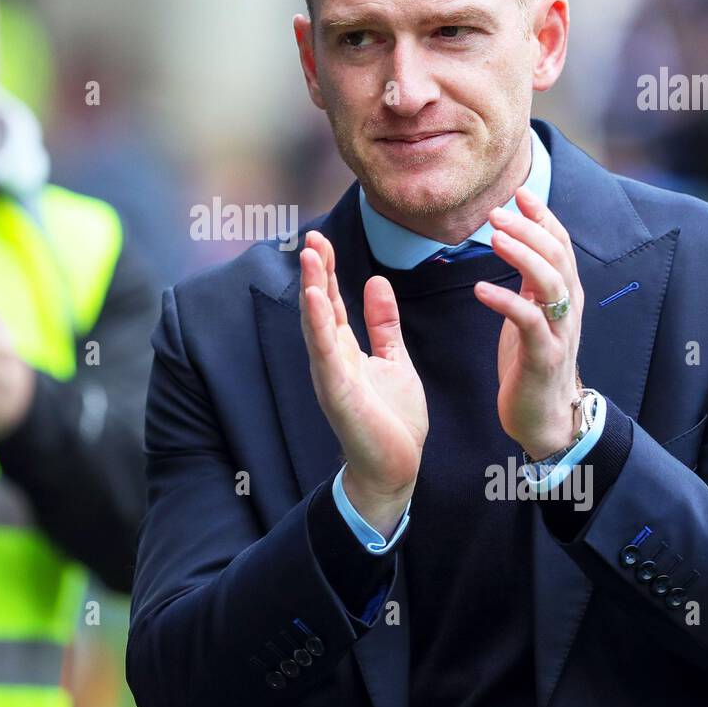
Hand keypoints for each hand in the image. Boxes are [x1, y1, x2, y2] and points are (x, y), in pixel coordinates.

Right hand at [298, 230, 425, 536]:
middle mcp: (332, 359)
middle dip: (316, 272)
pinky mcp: (337, 393)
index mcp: (345, 350)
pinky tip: (316, 299)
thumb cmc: (391, 420)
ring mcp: (331, 376)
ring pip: (317, 326)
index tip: (321, 239)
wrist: (396, 469)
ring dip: (313, 290)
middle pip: (320, 307)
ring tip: (311, 257)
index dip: (327, 270)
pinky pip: (325, 353)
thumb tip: (376, 280)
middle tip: (311, 237)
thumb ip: (383, 324)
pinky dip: (319, 325)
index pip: (333, 302)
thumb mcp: (394, 360)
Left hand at [474, 186, 584, 459]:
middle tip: (497, 214)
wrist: (544, 418)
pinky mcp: (543, 358)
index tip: (519, 193)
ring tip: (494, 239)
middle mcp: (568, 309)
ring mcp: (558, 333)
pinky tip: (481, 289)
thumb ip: (530, 280)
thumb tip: (517, 241)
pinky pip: (529, 323)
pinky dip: (507, 301)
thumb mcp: (531, 313)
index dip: (542, 216)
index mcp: (565, 295)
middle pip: (558, 257)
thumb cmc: (533, 362)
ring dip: (523, 257)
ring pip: (551, 284)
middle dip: (530, 230)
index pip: (560, 245)